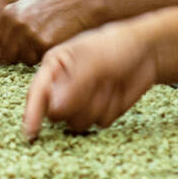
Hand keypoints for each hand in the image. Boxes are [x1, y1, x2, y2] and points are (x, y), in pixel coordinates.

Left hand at [0, 0, 100, 67]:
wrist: (83, 2)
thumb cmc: (58, 2)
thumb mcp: (29, 4)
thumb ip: (13, 20)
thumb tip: (0, 42)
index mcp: (8, 13)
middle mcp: (16, 24)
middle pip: (5, 54)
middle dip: (11, 57)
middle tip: (22, 55)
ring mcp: (30, 35)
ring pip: (21, 59)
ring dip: (28, 57)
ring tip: (41, 45)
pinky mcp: (44, 44)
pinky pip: (37, 60)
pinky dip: (41, 57)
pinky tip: (50, 45)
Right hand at [23, 19, 158, 139]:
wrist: (146, 52)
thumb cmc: (115, 46)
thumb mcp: (93, 60)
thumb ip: (74, 84)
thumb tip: (54, 109)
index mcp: (53, 67)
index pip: (38, 94)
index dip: (32, 113)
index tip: (31, 133)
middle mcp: (62, 87)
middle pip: (57, 114)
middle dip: (77, 105)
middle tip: (95, 83)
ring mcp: (80, 102)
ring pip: (78, 123)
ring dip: (96, 107)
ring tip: (108, 84)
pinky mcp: (98, 113)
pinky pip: (99, 123)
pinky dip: (110, 110)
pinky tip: (116, 91)